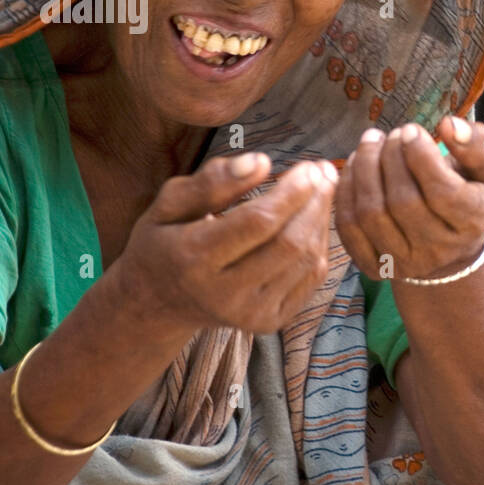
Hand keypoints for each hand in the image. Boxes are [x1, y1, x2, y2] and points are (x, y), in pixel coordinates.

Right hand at [112, 153, 336, 335]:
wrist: (159, 304)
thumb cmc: (165, 241)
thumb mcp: (170, 204)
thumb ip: (212, 181)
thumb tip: (262, 162)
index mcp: (194, 259)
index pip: (258, 222)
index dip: (291, 192)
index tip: (309, 166)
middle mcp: (224, 294)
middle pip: (289, 243)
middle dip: (314, 203)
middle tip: (324, 171)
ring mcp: (250, 314)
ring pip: (306, 260)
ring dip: (321, 220)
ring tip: (322, 189)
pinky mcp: (270, 322)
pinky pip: (311, 279)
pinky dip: (320, 244)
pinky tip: (314, 220)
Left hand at [335, 116, 483, 280]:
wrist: (448, 247)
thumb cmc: (467, 194)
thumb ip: (477, 144)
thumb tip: (448, 125)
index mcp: (471, 223)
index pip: (443, 192)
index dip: (421, 157)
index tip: (411, 130)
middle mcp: (439, 250)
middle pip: (403, 202)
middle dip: (390, 158)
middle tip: (391, 134)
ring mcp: (404, 263)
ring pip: (371, 213)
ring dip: (364, 169)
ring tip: (371, 143)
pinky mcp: (374, 267)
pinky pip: (349, 227)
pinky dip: (345, 190)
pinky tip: (354, 166)